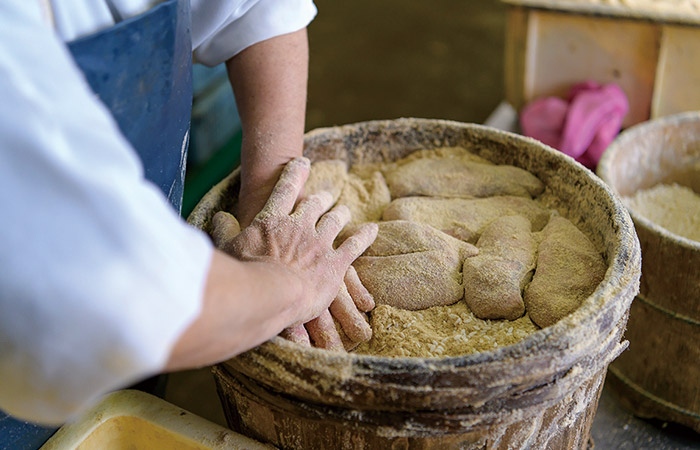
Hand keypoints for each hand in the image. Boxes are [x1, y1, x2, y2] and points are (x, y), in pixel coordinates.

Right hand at [212, 157, 377, 348]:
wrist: (271, 294)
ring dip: (341, 213)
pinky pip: (355, 245)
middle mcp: (299, 225)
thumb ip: (225, 231)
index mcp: (272, 220)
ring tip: (345, 210)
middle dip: (321, 197)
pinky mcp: (336, 263)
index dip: (295, 174)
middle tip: (326, 195)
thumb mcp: (228, 249)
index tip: (303, 163)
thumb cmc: (245, 274)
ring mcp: (320, 242)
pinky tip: (372, 230)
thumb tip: (219, 217)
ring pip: (335, 221)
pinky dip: (365, 236)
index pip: (285, 190)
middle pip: (314, 204)